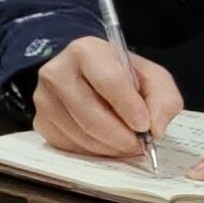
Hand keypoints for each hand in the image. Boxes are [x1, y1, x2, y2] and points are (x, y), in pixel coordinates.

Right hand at [32, 35, 184, 160]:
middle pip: (90, 114)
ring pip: (79, 133)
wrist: (89, 77)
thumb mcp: (152, 78)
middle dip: (120, 136)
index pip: (108, 81)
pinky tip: (105, 143)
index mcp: (86, 51)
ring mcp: (43, 98)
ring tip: (125, 144)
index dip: (129, 107)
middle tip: (139, 144)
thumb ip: (164, 99)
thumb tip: (155, 128)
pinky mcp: (40, 121)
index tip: (145, 126)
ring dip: (109, 147)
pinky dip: (93, 151)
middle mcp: (57, 71)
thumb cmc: (122, 76)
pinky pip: (68, 145)